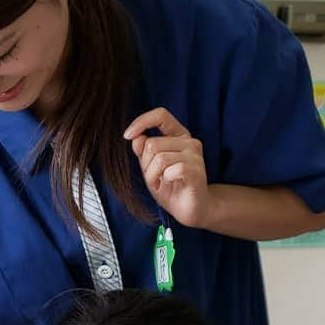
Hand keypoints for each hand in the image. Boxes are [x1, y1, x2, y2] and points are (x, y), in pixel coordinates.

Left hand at [124, 108, 212, 227]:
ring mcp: (195, 155)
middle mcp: (189, 142)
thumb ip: (143, 152)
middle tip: (154, 178)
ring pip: (159, 158)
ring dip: (152, 175)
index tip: (128, 135)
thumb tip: (135, 137)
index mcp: (178, 136)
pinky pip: (170, 169)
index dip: (142, 121)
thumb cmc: (170, 187)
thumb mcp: (150, 168)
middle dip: (145, 165)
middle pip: (152, 144)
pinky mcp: (197, 170)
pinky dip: (164, 180)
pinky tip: (169, 185)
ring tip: (161, 183)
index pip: (161, 115)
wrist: (188, 209)